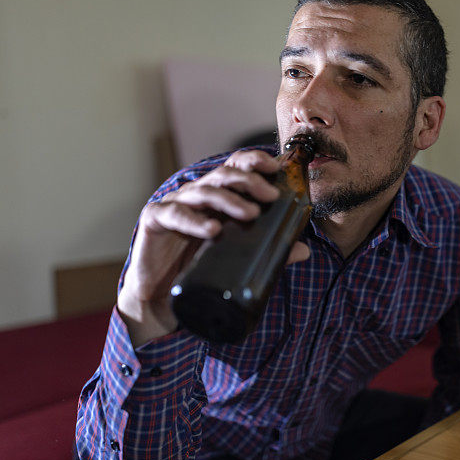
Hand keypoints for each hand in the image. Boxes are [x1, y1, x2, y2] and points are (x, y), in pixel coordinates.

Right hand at [118, 150, 309, 345]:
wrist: (161, 298)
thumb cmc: (200, 269)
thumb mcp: (238, 257)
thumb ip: (268, 251)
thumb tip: (304, 251)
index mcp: (217, 196)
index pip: (235, 167)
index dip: (254, 161)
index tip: (275, 167)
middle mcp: (197, 194)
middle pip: (223, 175)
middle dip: (249, 180)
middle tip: (270, 195)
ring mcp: (175, 204)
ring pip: (203, 192)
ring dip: (229, 199)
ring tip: (251, 213)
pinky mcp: (155, 220)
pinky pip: (175, 214)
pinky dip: (195, 220)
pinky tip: (213, 229)